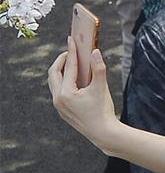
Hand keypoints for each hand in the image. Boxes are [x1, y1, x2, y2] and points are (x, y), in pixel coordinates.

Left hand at [48, 37, 118, 153]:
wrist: (102, 132)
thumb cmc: (102, 110)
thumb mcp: (101, 87)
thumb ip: (99, 68)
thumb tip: (95, 51)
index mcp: (66, 93)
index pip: (69, 67)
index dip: (72, 52)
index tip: (72, 40)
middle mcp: (58, 99)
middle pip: (54, 73)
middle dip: (61, 60)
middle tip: (71, 50)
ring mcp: (59, 105)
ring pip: (54, 82)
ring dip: (61, 70)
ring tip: (71, 61)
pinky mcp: (62, 109)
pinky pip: (58, 89)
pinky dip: (63, 79)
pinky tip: (73, 76)